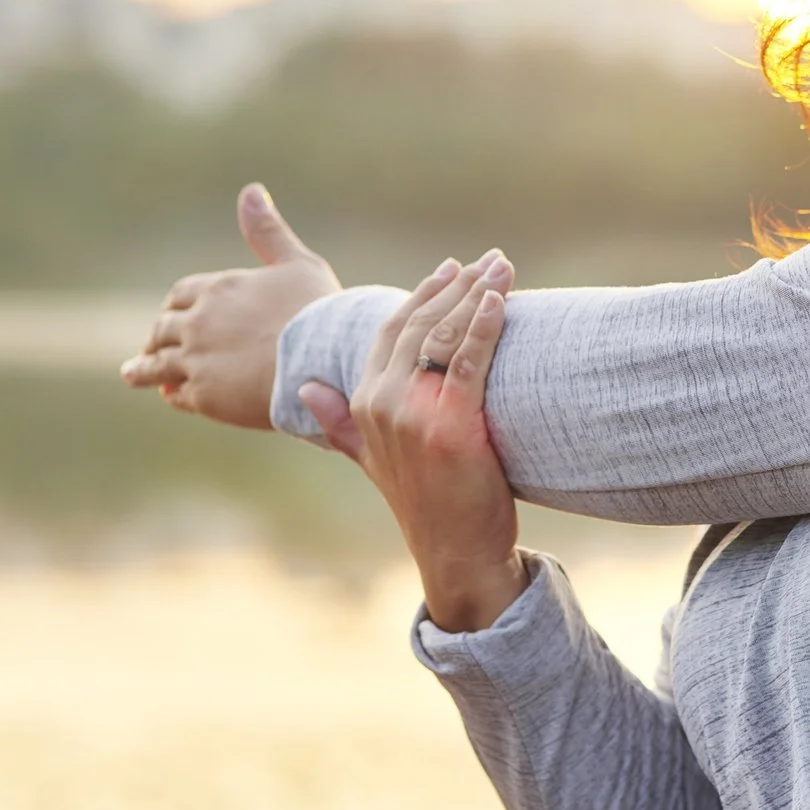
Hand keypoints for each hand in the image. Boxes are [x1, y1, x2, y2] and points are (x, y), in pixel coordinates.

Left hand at [120, 184, 342, 429]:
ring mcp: (196, 359)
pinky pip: (177, 394)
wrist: (321, 360)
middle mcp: (199, 322)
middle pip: (163, 328)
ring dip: (143, 368)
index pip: (181, 295)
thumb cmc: (316, 311)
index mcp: (218, 288)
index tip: (171, 313)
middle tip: (150, 345)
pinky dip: (170, 393)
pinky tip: (168, 395)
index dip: (175, 306)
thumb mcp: (296, 263)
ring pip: (157, 364)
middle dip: (155, 336)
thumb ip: (267, 230)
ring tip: (131, 372)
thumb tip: (252, 190)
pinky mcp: (204, 395)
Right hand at [297, 249, 524, 632]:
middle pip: (420, 324)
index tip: (453, 268)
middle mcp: (381, 403)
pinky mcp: (449, 425)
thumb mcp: (372, 459)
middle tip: (491, 257)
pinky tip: (500, 301)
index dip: (423, 295)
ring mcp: (413, 413)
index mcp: (363, 404)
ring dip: (477, 293)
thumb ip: (339, 423)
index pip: (391, 331)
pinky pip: (469, 362)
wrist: (454, 552)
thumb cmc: (426, 503)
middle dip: (458, 285)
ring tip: (503, 266)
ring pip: (444, 335)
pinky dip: (485, 326)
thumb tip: (307, 388)